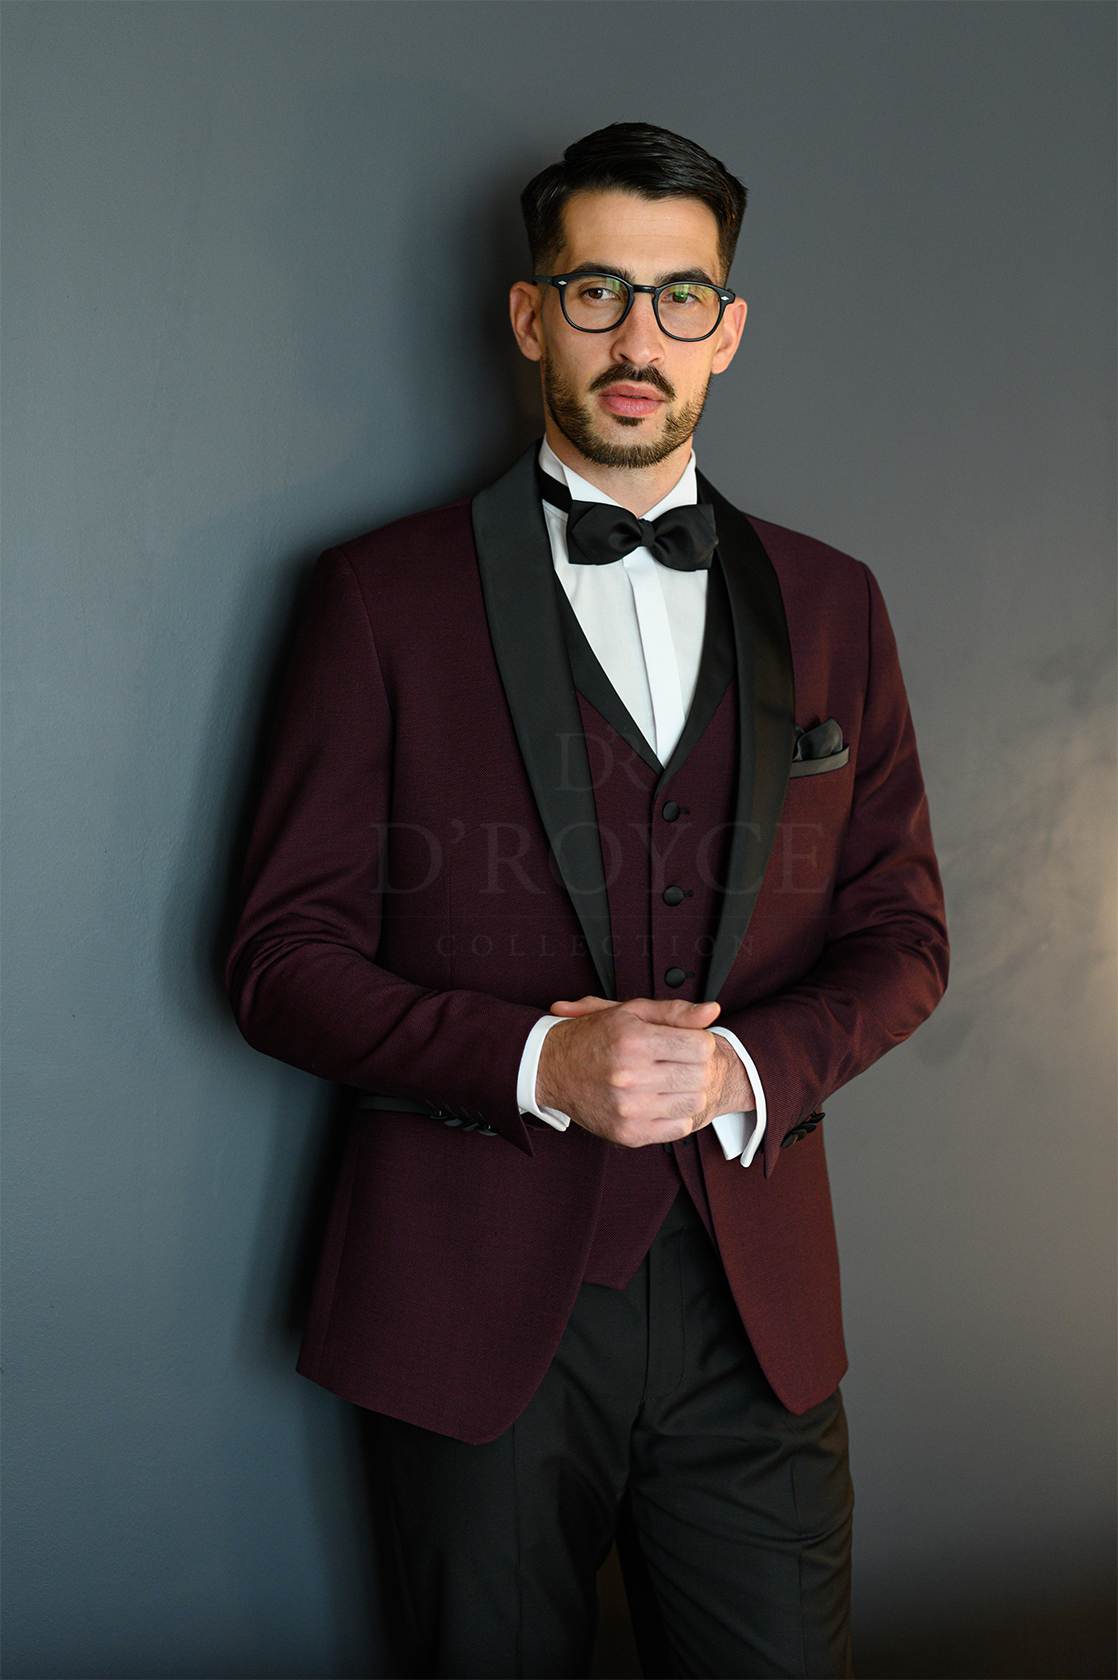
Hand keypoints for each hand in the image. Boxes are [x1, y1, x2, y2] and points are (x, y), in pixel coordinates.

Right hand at [536, 994, 746, 1148]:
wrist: (551, 1068)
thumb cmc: (591, 1038)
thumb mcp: (631, 1012)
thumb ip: (675, 1012)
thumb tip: (711, 1012)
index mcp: (633, 1041)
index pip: (701, 1045)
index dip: (700, 1041)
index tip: (687, 1042)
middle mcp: (630, 1076)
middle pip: (701, 1075)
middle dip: (696, 1065)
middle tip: (678, 1060)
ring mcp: (629, 1108)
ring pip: (694, 1102)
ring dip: (688, 1090)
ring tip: (668, 1079)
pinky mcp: (629, 1133)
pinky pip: (679, 1128)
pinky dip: (677, 1114)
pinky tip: (660, 1099)